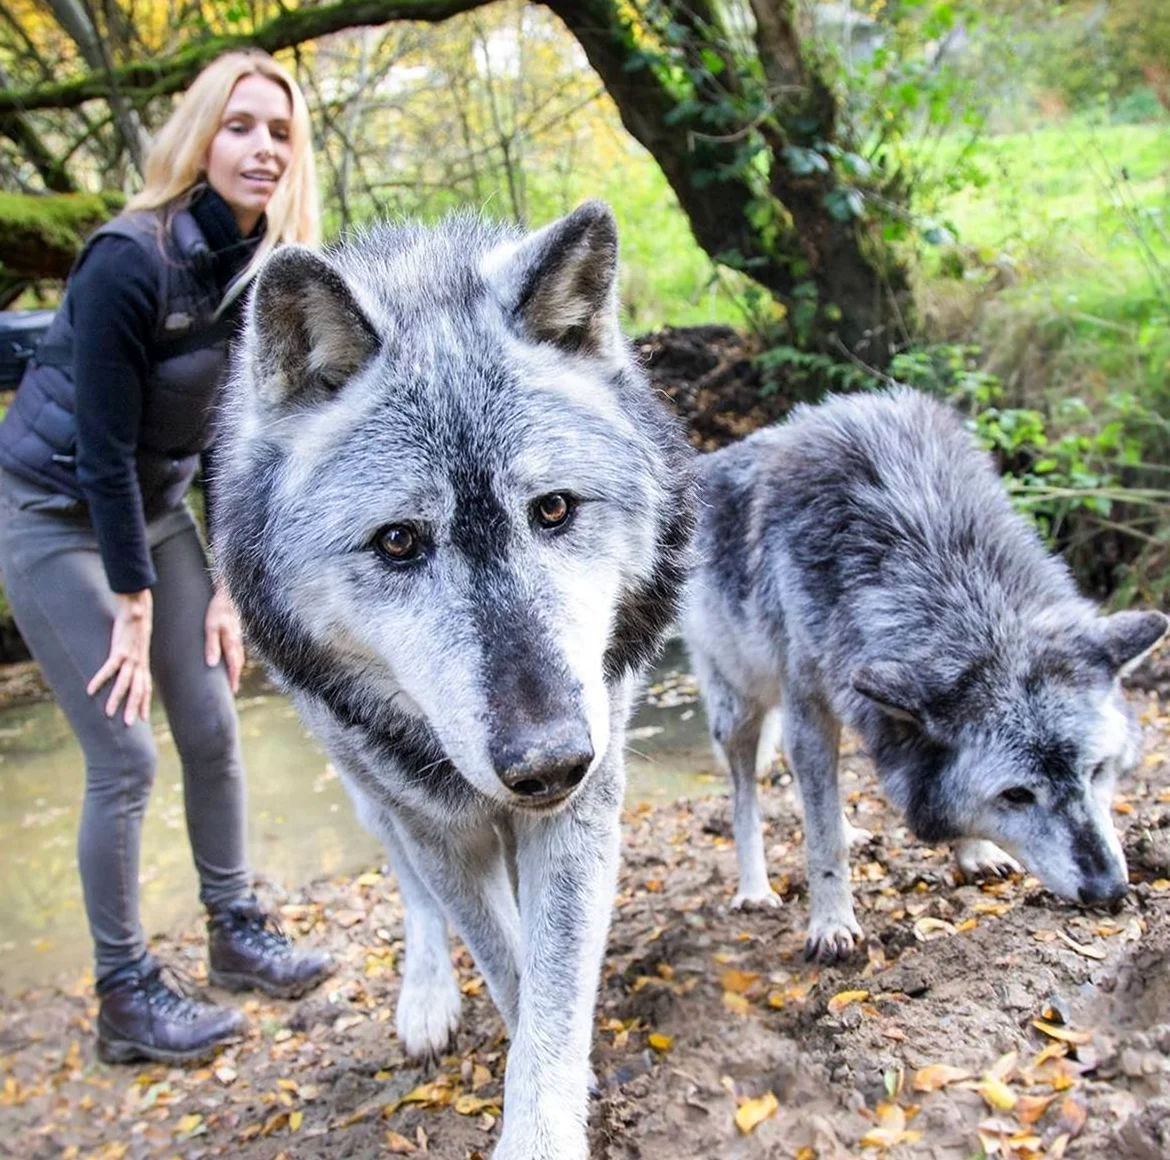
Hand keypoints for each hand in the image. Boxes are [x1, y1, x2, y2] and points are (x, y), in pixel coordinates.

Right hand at [88, 589, 152, 724]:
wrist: (138, 606)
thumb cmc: (137, 625)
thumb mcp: (139, 642)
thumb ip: (136, 653)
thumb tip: (134, 662)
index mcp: (143, 663)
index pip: (145, 687)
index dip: (145, 702)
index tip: (143, 718)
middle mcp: (139, 662)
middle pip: (137, 689)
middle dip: (134, 707)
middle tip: (130, 724)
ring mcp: (130, 657)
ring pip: (124, 683)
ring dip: (116, 699)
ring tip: (109, 714)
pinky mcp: (120, 650)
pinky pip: (109, 668)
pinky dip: (100, 679)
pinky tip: (90, 690)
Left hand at [205, 587, 244, 692]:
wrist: (228, 590)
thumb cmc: (217, 608)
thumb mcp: (210, 626)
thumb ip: (211, 645)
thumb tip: (210, 664)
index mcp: (231, 642)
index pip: (233, 665)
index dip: (232, 678)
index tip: (232, 691)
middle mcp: (237, 639)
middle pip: (238, 661)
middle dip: (235, 674)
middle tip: (233, 688)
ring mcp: (238, 633)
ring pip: (238, 653)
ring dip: (236, 665)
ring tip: (232, 674)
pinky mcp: (236, 626)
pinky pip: (237, 644)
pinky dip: (235, 653)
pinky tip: (231, 652)